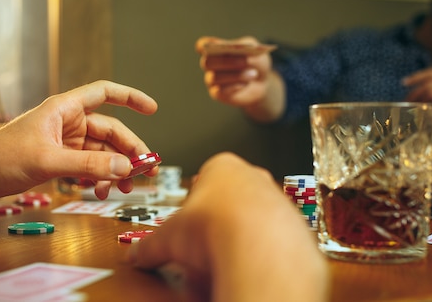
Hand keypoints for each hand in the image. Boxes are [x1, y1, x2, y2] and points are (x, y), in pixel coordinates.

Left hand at [0, 80, 158, 199]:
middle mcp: (69, 123)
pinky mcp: (61, 159)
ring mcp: (67, 142)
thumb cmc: (2, 156)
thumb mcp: (48, 160)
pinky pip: (90, 167)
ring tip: (126, 188)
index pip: (104, 93)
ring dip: (116, 169)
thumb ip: (88, 166)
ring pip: (103, 153)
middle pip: (111, 131)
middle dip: (129, 151)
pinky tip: (103, 191)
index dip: (131, 97)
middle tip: (146, 171)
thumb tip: (124, 168)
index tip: (152, 109)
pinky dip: (99, 178)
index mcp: (65, 109)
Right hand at [128, 152, 327, 301]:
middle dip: (216, 221)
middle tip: (202, 246)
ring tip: (223, 260)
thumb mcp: (168, 236)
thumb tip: (137, 255)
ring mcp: (277, 200)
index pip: (202, 180)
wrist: (259, 248)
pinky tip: (246, 266)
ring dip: (239, 237)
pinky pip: (272, 238)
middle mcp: (254, 177)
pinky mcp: (294, 225)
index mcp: (222, 166)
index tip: (186, 224)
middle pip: (230, 199)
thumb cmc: (217, 226)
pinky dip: (259, 251)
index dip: (191, 205)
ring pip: (253, 219)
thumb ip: (150, 245)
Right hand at [196, 36, 273, 108]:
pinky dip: (233, 87)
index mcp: (215, 48)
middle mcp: (209, 63)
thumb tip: (243, 54)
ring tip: (253, 74)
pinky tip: (245, 84)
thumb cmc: (255, 62)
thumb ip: (249, 49)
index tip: (213, 46)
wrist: (261, 82)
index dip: (204, 45)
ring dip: (235, 75)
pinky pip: (219, 91)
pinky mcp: (216, 93)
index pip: (202, 45)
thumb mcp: (256, 51)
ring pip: (214, 78)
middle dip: (227, 61)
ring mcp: (211, 79)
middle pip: (207, 62)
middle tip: (246, 61)